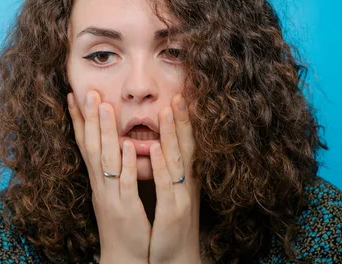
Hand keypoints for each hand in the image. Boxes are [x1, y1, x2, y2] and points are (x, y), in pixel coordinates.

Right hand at [67, 90, 150, 263]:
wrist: (125, 257)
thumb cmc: (122, 223)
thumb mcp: (114, 191)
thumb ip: (112, 169)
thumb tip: (114, 144)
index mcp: (98, 179)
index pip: (85, 143)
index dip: (79, 119)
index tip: (73, 95)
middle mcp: (100, 184)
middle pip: (91, 145)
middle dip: (89, 118)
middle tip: (87, 91)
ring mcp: (111, 195)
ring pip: (105, 159)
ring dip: (105, 132)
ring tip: (104, 106)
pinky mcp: (126, 209)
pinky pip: (125, 183)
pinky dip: (124, 164)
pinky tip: (126, 145)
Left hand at [148, 94, 200, 263]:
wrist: (176, 260)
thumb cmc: (170, 227)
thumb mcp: (171, 195)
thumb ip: (168, 172)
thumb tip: (161, 149)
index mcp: (182, 179)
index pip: (184, 144)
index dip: (182, 121)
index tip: (177, 96)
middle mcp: (185, 184)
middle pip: (185, 145)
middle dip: (182, 119)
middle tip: (178, 93)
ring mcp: (181, 196)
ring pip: (177, 159)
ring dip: (173, 134)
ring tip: (166, 110)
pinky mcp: (172, 211)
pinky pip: (166, 184)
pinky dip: (162, 165)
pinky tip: (156, 148)